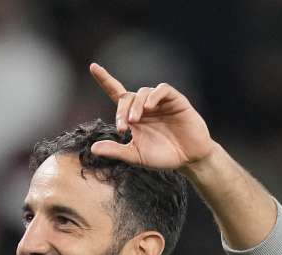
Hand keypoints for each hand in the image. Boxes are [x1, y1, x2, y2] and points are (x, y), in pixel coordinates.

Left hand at [88, 63, 215, 170]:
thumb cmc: (162, 156)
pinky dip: (154, 95)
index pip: (116, 93)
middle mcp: (145, 107)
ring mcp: (160, 103)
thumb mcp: (135, 155)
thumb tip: (93, 148)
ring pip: (143, 92)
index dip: (105, 80)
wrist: (188, 159)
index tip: (93, 67)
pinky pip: (163, 90)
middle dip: (121, 110)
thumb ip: (116, 151)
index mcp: (133, 117)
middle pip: (126, 97)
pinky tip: (149, 107)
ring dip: (135, 106)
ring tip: (134, 121)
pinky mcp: (176, 101)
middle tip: (122, 128)